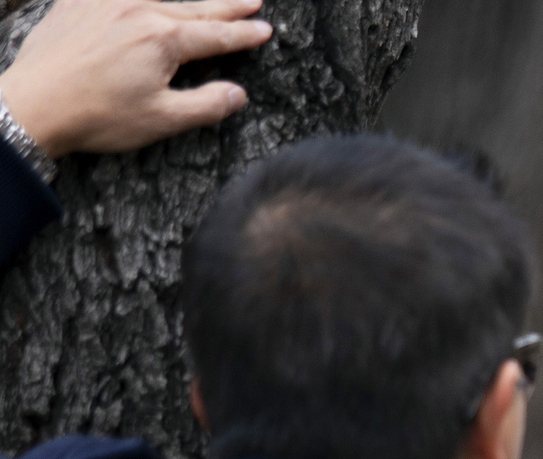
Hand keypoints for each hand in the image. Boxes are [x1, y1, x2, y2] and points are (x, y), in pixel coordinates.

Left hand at [0, 0, 272, 159]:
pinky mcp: (78, 3)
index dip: (244, 33)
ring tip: (208, 3)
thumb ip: (207, 105)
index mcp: (164, 39)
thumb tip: (237, 94)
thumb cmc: (98, 115)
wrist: (34, 103)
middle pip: (195, 8)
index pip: (218, 35)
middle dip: (226, 7)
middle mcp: (139, 11)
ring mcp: (106, 3)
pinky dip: (139, 0)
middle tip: (251, 2)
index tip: (265, 29)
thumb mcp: (163, 119)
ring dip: (189, 2)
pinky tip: (147, 2)